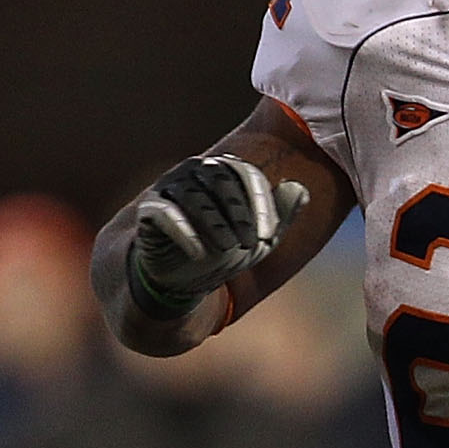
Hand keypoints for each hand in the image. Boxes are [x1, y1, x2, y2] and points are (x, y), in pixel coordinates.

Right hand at [130, 154, 304, 310]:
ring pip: (193, 195)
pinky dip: (183, 231)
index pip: (246, 174)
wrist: (188, 276)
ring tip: (227, 249)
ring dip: (214, 223)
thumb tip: (299, 188)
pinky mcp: (149, 209)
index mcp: (225, 172)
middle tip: (250, 244)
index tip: (269, 235)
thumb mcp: (262, 238)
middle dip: (238, 212)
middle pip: (219, 178)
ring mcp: (170, 187)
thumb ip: (281, 214)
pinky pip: (163, 212)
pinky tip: (199, 253)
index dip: (261, 203)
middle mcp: (195, 171)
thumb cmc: (227, 249)